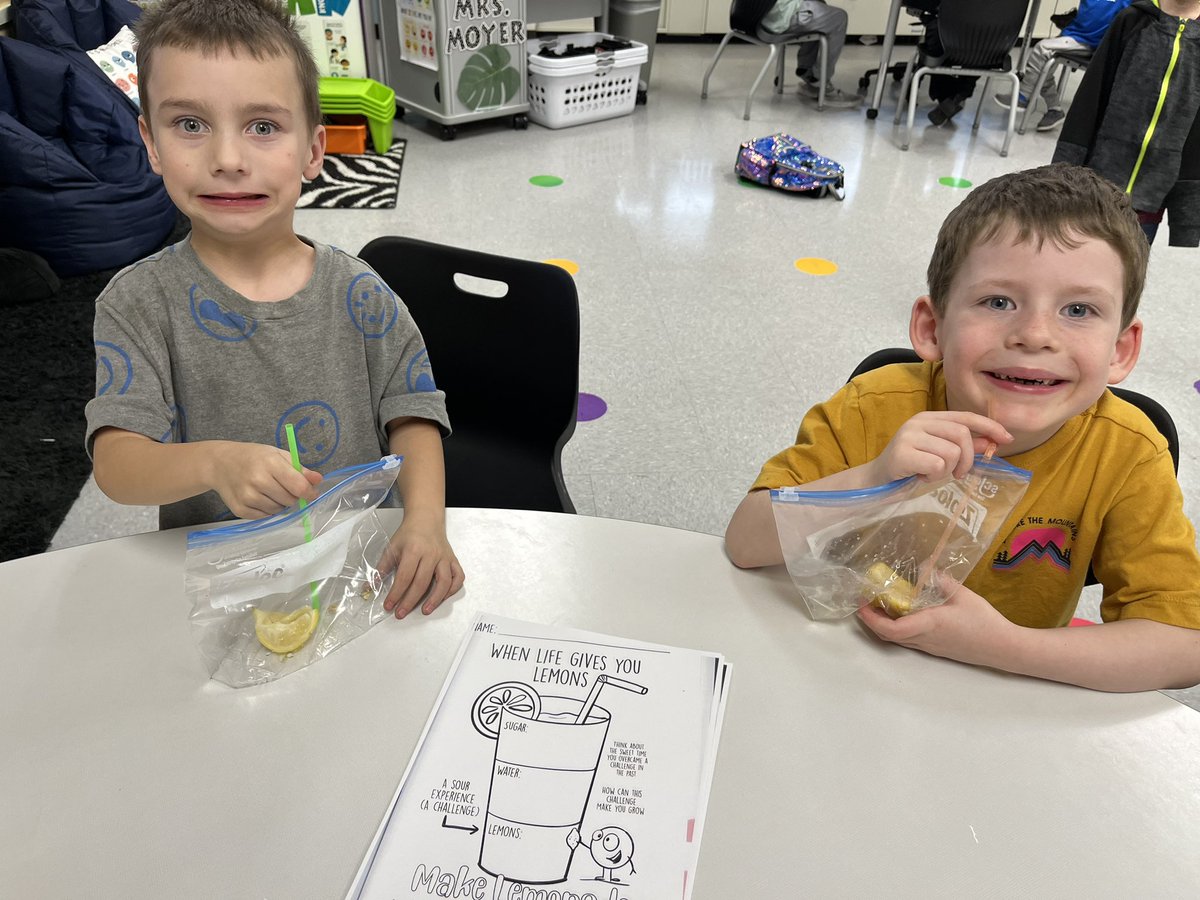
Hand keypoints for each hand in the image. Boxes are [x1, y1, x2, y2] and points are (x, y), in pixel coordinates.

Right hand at [208, 441, 321, 518]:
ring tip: (270, 490)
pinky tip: (259, 497)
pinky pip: (264, 516)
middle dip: (293, 496)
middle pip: (290, 501)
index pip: (299, 487)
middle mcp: (258, 481)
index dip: (310, 493)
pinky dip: (267, 510)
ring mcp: (247, 497)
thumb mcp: (277, 455)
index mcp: (270, 464)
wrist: (219, 463)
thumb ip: (300, 469)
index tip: (311, 493)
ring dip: (280, 504)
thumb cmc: (253, 457)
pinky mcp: (240, 509)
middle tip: (284, 487)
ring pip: (278, 510)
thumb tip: (318, 480)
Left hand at [379, 515, 464, 617]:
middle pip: (422, 583)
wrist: (426, 519)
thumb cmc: (408, 534)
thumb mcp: (392, 547)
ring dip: (435, 599)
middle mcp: (431, 554)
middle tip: (401, 613)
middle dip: (410, 601)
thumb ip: (382, 568)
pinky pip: (458, 577)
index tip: (388, 606)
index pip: (404, 577)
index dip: (396, 594)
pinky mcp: (453, 560)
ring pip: (444, 582)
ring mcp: (444, 558)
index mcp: (414, 550)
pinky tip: (442, 597)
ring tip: (425, 611)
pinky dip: (452, 589)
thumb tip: (371, 587)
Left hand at [856, 572, 1014, 667]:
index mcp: (928, 626)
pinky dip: (898, 627)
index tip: (861, 602)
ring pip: (897, 639)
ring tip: (881, 603)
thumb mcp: (963, 595)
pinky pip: (909, 640)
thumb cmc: (983, 622)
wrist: (1004, 648)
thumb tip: (925, 565)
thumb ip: (942, 580)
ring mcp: (929, 647)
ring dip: (883, 624)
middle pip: (887, 636)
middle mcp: (924, 640)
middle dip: (871, 619)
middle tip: (865, 600)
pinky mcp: (936, 649)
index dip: (871, 618)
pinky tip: (904, 612)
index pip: (891, 629)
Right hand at [873, 411, 1010, 482]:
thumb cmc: (911, 467)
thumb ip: (964, 446)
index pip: (965, 417)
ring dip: (947, 471)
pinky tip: (921, 476)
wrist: (876, 480)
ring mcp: (909, 436)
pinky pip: (937, 465)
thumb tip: (994, 441)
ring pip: (952, 453)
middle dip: (968, 459)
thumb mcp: (940, 453)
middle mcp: (918, 422)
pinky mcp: (902, 453)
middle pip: (962, 435)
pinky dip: (934, 476)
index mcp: (929, 418)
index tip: (1007, 439)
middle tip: (958, 474)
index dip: (989, 426)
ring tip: (931, 473)